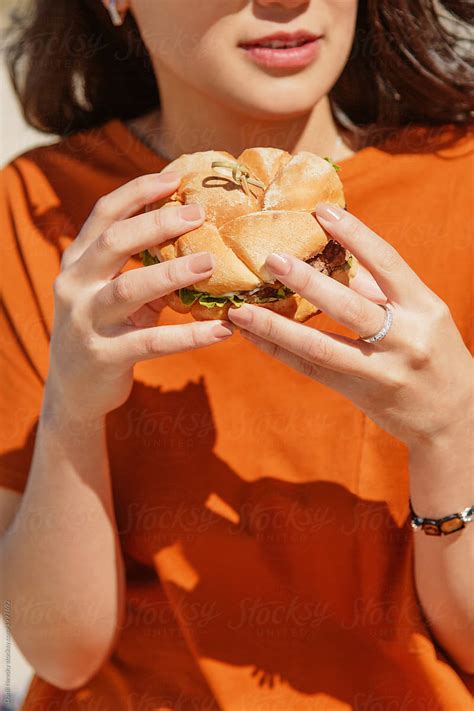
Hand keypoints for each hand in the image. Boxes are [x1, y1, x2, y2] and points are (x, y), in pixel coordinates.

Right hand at [44, 172, 233, 421]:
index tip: (175, 178)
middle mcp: (75, 285)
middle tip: (198, 214)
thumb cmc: (104, 329)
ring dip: (172, 273)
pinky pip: (151, 342)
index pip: (104, 214)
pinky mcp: (104, 355)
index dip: (138, 192)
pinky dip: (189, 336)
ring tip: (209, 263)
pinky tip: (221, 330)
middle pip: (115, 242)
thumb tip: (194, 239)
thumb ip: (141, 268)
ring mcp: (86, 321)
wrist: (73, 388)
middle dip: (157, 224)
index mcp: (78, 262)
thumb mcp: (113, 293)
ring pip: (129, 289)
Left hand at [228, 203, 472, 447]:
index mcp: (424, 308)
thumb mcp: (423, 316)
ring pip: (321, 346)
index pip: (388, 263)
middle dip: (308, 282)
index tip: (322, 211)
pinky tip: (252, 337)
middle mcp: (405, 338)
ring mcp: (381, 371)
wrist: (456, 417)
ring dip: (277, 326)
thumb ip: (382, 291)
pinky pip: (312, 369)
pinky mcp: (360, 393)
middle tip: (271, 259)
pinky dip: (280, 351)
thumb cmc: (436, 355)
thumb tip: (340, 262)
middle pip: (350, 307)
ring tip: (241, 310)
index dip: (355, 234)